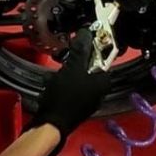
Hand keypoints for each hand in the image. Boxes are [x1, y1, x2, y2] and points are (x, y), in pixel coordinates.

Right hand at [26, 29, 110, 155]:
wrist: (50, 124)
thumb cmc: (64, 95)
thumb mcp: (72, 67)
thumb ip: (80, 49)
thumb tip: (85, 32)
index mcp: (104, 81)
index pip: (101, 56)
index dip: (88, 46)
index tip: (76, 41)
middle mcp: (100, 90)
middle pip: (88, 65)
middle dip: (74, 59)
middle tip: (63, 56)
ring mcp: (88, 99)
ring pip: (78, 75)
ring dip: (66, 70)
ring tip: (55, 70)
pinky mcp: (76, 105)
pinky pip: (72, 86)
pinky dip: (63, 81)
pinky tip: (53, 82)